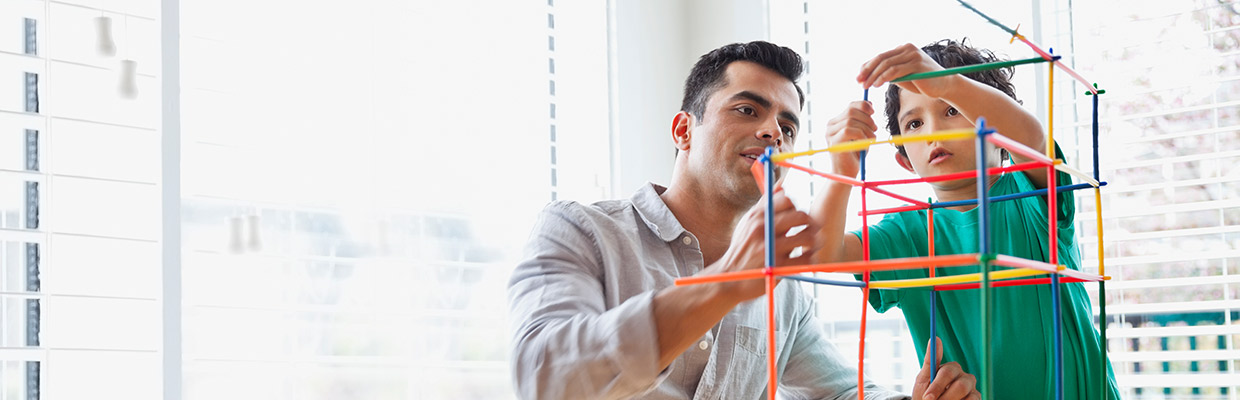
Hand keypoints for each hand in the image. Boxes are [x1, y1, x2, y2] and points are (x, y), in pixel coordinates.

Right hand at [709, 188, 819, 303]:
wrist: (728, 278)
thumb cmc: (742, 248)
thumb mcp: (748, 222)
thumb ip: (765, 203)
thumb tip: (781, 184)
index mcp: (757, 216)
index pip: (787, 200)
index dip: (796, 207)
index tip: (796, 217)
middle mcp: (763, 230)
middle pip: (800, 216)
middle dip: (811, 222)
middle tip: (811, 229)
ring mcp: (771, 249)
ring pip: (808, 237)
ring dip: (815, 241)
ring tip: (813, 245)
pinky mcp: (778, 267)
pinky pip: (806, 259)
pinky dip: (811, 258)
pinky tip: (807, 258)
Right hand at [823, 101, 877, 177]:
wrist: (847, 174)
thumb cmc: (856, 154)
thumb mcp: (862, 133)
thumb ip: (863, 119)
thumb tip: (870, 104)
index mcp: (836, 122)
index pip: (850, 106)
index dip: (864, 105)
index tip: (874, 112)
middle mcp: (830, 126)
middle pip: (851, 111)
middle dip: (867, 118)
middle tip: (875, 129)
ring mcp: (830, 134)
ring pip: (851, 120)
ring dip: (866, 128)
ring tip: (872, 139)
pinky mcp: (833, 142)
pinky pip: (849, 130)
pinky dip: (862, 135)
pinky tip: (866, 143)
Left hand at [857, 43, 960, 98]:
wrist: (944, 86)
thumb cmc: (921, 82)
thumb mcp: (901, 76)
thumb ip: (888, 73)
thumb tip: (868, 75)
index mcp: (903, 49)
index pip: (881, 56)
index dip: (867, 66)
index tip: (858, 78)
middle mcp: (907, 49)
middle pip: (881, 58)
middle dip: (867, 71)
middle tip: (859, 81)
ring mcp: (913, 55)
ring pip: (887, 64)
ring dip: (874, 76)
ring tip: (867, 85)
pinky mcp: (916, 64)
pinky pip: (895, 71)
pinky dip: (884, 77)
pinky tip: (877, 84)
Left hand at [911, 337, 978, 399]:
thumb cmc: (927, 394)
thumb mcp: (923, 379)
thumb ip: (929, 360)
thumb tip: (935, 338)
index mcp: (951, 368)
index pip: (947, 372)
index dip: (937, 386)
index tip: (927, 397)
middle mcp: (963, 376)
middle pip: (960, 385)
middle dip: (944, 397)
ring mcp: (971, 387)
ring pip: (965, 392)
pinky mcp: (976, 398)